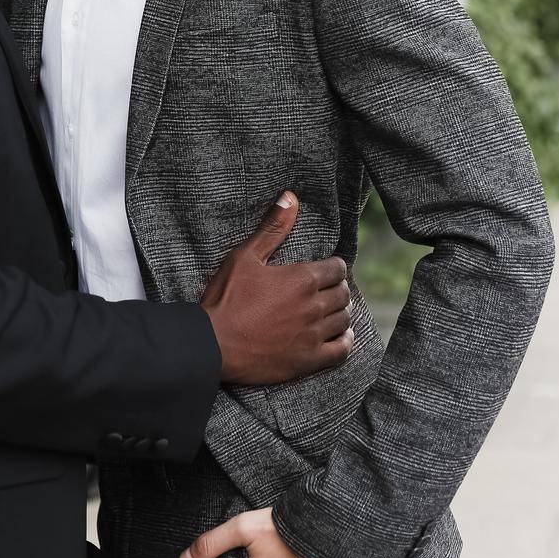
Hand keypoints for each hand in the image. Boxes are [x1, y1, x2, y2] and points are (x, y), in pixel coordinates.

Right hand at [200, 193, 352, 384]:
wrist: (213, 344)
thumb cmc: (226, 297)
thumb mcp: (245, 256)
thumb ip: (273, 228)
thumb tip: (291, 197)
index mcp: (302, 278)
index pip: (338, 268)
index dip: (335, 267)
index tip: (328, 269)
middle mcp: (313, 306)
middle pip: (343, 294)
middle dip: (339, 288)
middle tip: (328, 289)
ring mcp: (313, 335)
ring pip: (344, 320)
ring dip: (341, 312)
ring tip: (332, 310)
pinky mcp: (308, 360)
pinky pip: (341, 351)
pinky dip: (345, 341)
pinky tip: (341, 336)